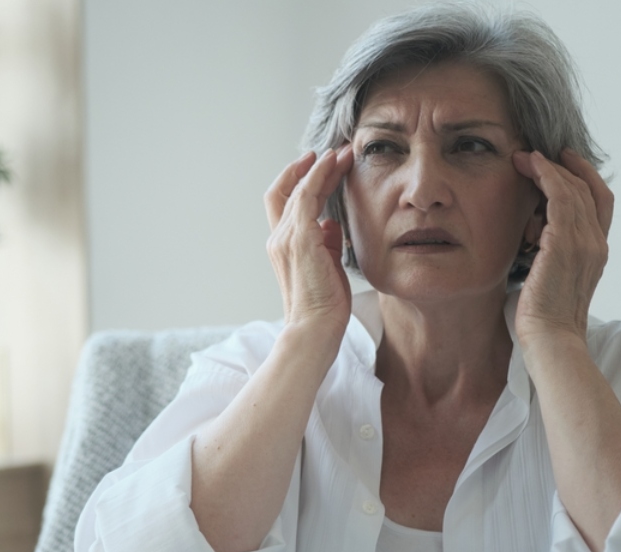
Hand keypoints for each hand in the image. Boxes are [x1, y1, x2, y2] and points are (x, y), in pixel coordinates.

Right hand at [264, 147, 354, 345]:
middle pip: (286, 190)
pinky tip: (333, 162)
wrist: (315, 329)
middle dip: (308, 168)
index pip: (286, 204)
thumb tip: (331, 224)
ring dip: (320, 167)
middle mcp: (278, 238)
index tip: (323, 166)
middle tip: (333, 153)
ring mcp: (286, 237)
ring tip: (342, 153)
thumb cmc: (324, 306)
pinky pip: (305, 196)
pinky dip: (318, 175)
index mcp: (284, 247)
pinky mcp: (299, 238)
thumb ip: (326, 243)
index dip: (301, 182)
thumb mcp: (328, 267)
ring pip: (298, 189)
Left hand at [511, 149, 613, 348]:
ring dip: (548, 168)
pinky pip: (560, 197)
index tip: (562, 162)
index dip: (584, 177)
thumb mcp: (553, 279)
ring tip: (524, 158)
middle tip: (535, 154)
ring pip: (573, 189)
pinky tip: (530, 167)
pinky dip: (546, 176)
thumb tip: (534, 237)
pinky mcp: (565, 243)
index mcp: (597, 252)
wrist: (551, 339)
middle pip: (588, 190)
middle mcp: (597, 243)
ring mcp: (585, 242)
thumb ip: (552, 255)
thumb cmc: (544, 317)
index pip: (600, 203)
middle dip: (562, 168)